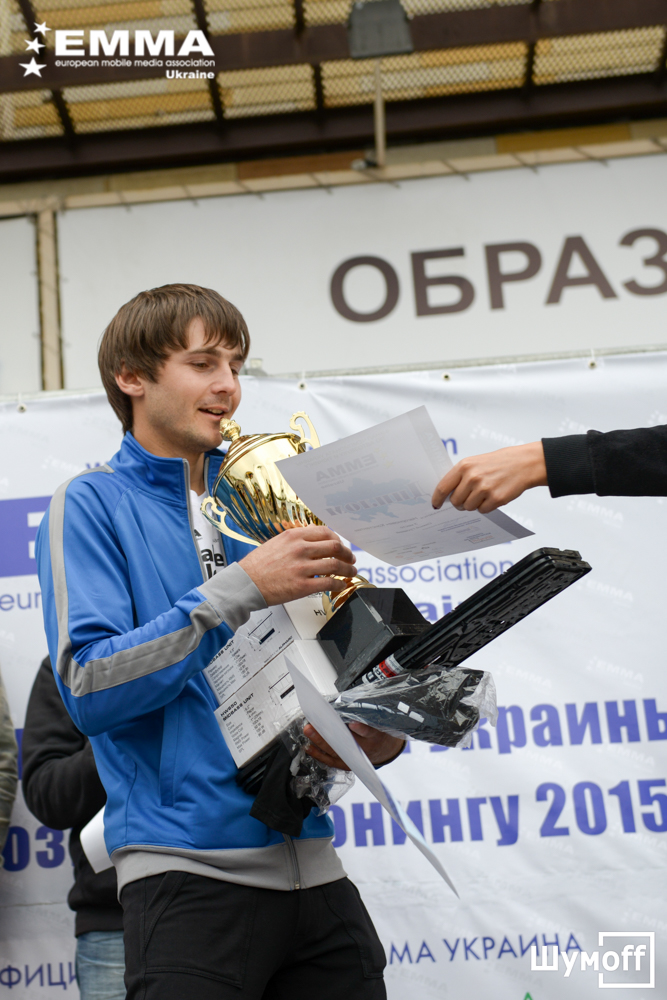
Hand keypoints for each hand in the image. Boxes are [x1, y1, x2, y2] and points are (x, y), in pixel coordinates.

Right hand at [239, 525, 356, 605]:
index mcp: (294, 536)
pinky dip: (338, 583)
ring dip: (347, 569)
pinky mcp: (303, 586)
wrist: (245, 583)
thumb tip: (314, 540)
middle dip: (347, 553)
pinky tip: (339, 584)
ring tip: (350, 572)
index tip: (341, 545)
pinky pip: (329, 582)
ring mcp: (302, 567)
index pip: (325, 532)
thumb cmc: (258, 566)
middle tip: (350, 559)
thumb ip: (296, 540)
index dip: (338, 539)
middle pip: (335, 546)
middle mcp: (300, 549)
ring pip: (336, 565)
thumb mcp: (276, 543)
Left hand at [303, 722, 403, 769]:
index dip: (361, 729)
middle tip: (314, 726)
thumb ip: (362, 714)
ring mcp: (355, 759)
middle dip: (328, 735)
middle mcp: (365, 749)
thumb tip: (339, 703)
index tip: (353, 724)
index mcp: (376, 735)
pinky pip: (331, 761)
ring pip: (336, 753)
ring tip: (308, 731)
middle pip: (346, 743)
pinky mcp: (347, 765)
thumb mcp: (377, 719)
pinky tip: (309, 746)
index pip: (369, 731)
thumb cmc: (377, 729)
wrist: (385, 749)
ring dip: (320, 742)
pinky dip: (319, 754)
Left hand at [431, 441, 547, 512]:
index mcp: (464, 466)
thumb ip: (460, 476)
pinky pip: (483, 511)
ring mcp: (484, 489)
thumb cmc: (498, 463)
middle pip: (455, 501)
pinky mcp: (496, 499)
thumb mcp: (475, 462)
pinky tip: (493, 495)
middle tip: (468, 497)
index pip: (443, 487)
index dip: (437, 499)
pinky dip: (486, 507)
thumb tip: (446, 494)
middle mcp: (472, 477)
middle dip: (459, 503)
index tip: (435, 505)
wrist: (523, 463)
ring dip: (474, 504)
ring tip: (484, 493)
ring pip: (468, 508)